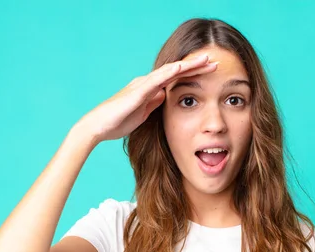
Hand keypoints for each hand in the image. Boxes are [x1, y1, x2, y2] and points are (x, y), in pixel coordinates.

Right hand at [70, 54, 217, 142]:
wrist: (98, 127)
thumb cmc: (117, 122)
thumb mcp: (142, 114)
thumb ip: (153, 103)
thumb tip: (165, 96)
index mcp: (149, 89)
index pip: (176, 79)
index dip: (194, 75)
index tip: (211, 73)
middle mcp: (147, 83)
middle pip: (176, 72)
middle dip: (196, 67)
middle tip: (216, 61)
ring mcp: (142, 85)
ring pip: (170, 71)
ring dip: (188, 65)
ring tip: (206, 60)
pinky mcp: (137, 91)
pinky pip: (156, 79)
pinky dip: (169, 72)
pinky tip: (182, 67)